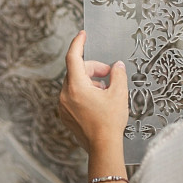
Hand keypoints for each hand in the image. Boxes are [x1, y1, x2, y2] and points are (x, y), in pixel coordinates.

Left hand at [59, 31, 128, 153]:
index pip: (73, 57)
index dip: (78, 43)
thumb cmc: (110, 122)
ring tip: (106, 91)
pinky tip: (98, 101)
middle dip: (94, 69)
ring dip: (90, 82)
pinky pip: (73, 97)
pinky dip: (84, 93)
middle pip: (77, 71)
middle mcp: (65, 95)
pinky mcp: (65, 115)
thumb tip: (117, 67)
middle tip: (110, 74)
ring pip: (75, 84)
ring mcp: (63, 106)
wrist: (103, 147)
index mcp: (76, 87)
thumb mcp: (119, 94)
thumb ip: (118, 75)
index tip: (82, 35)